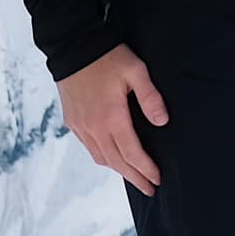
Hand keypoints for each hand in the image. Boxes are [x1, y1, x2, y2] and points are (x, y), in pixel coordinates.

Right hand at [58, 46, 168, 194]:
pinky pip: (89, 148)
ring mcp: (80, 126)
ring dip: (118, 170)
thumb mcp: (136, 71)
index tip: (157, 179)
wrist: (72, 45)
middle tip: (150, 190)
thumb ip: (150, 97)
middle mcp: (93, 127)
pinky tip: (113, 158)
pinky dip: (103, 158)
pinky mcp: (72, 121)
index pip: (131, 153)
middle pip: (116, 162)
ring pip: (101, 157)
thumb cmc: (107, 56)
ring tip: (134, 177)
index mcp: (111, 117)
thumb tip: (162, 122)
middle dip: (135, 177)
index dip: (145, 169)